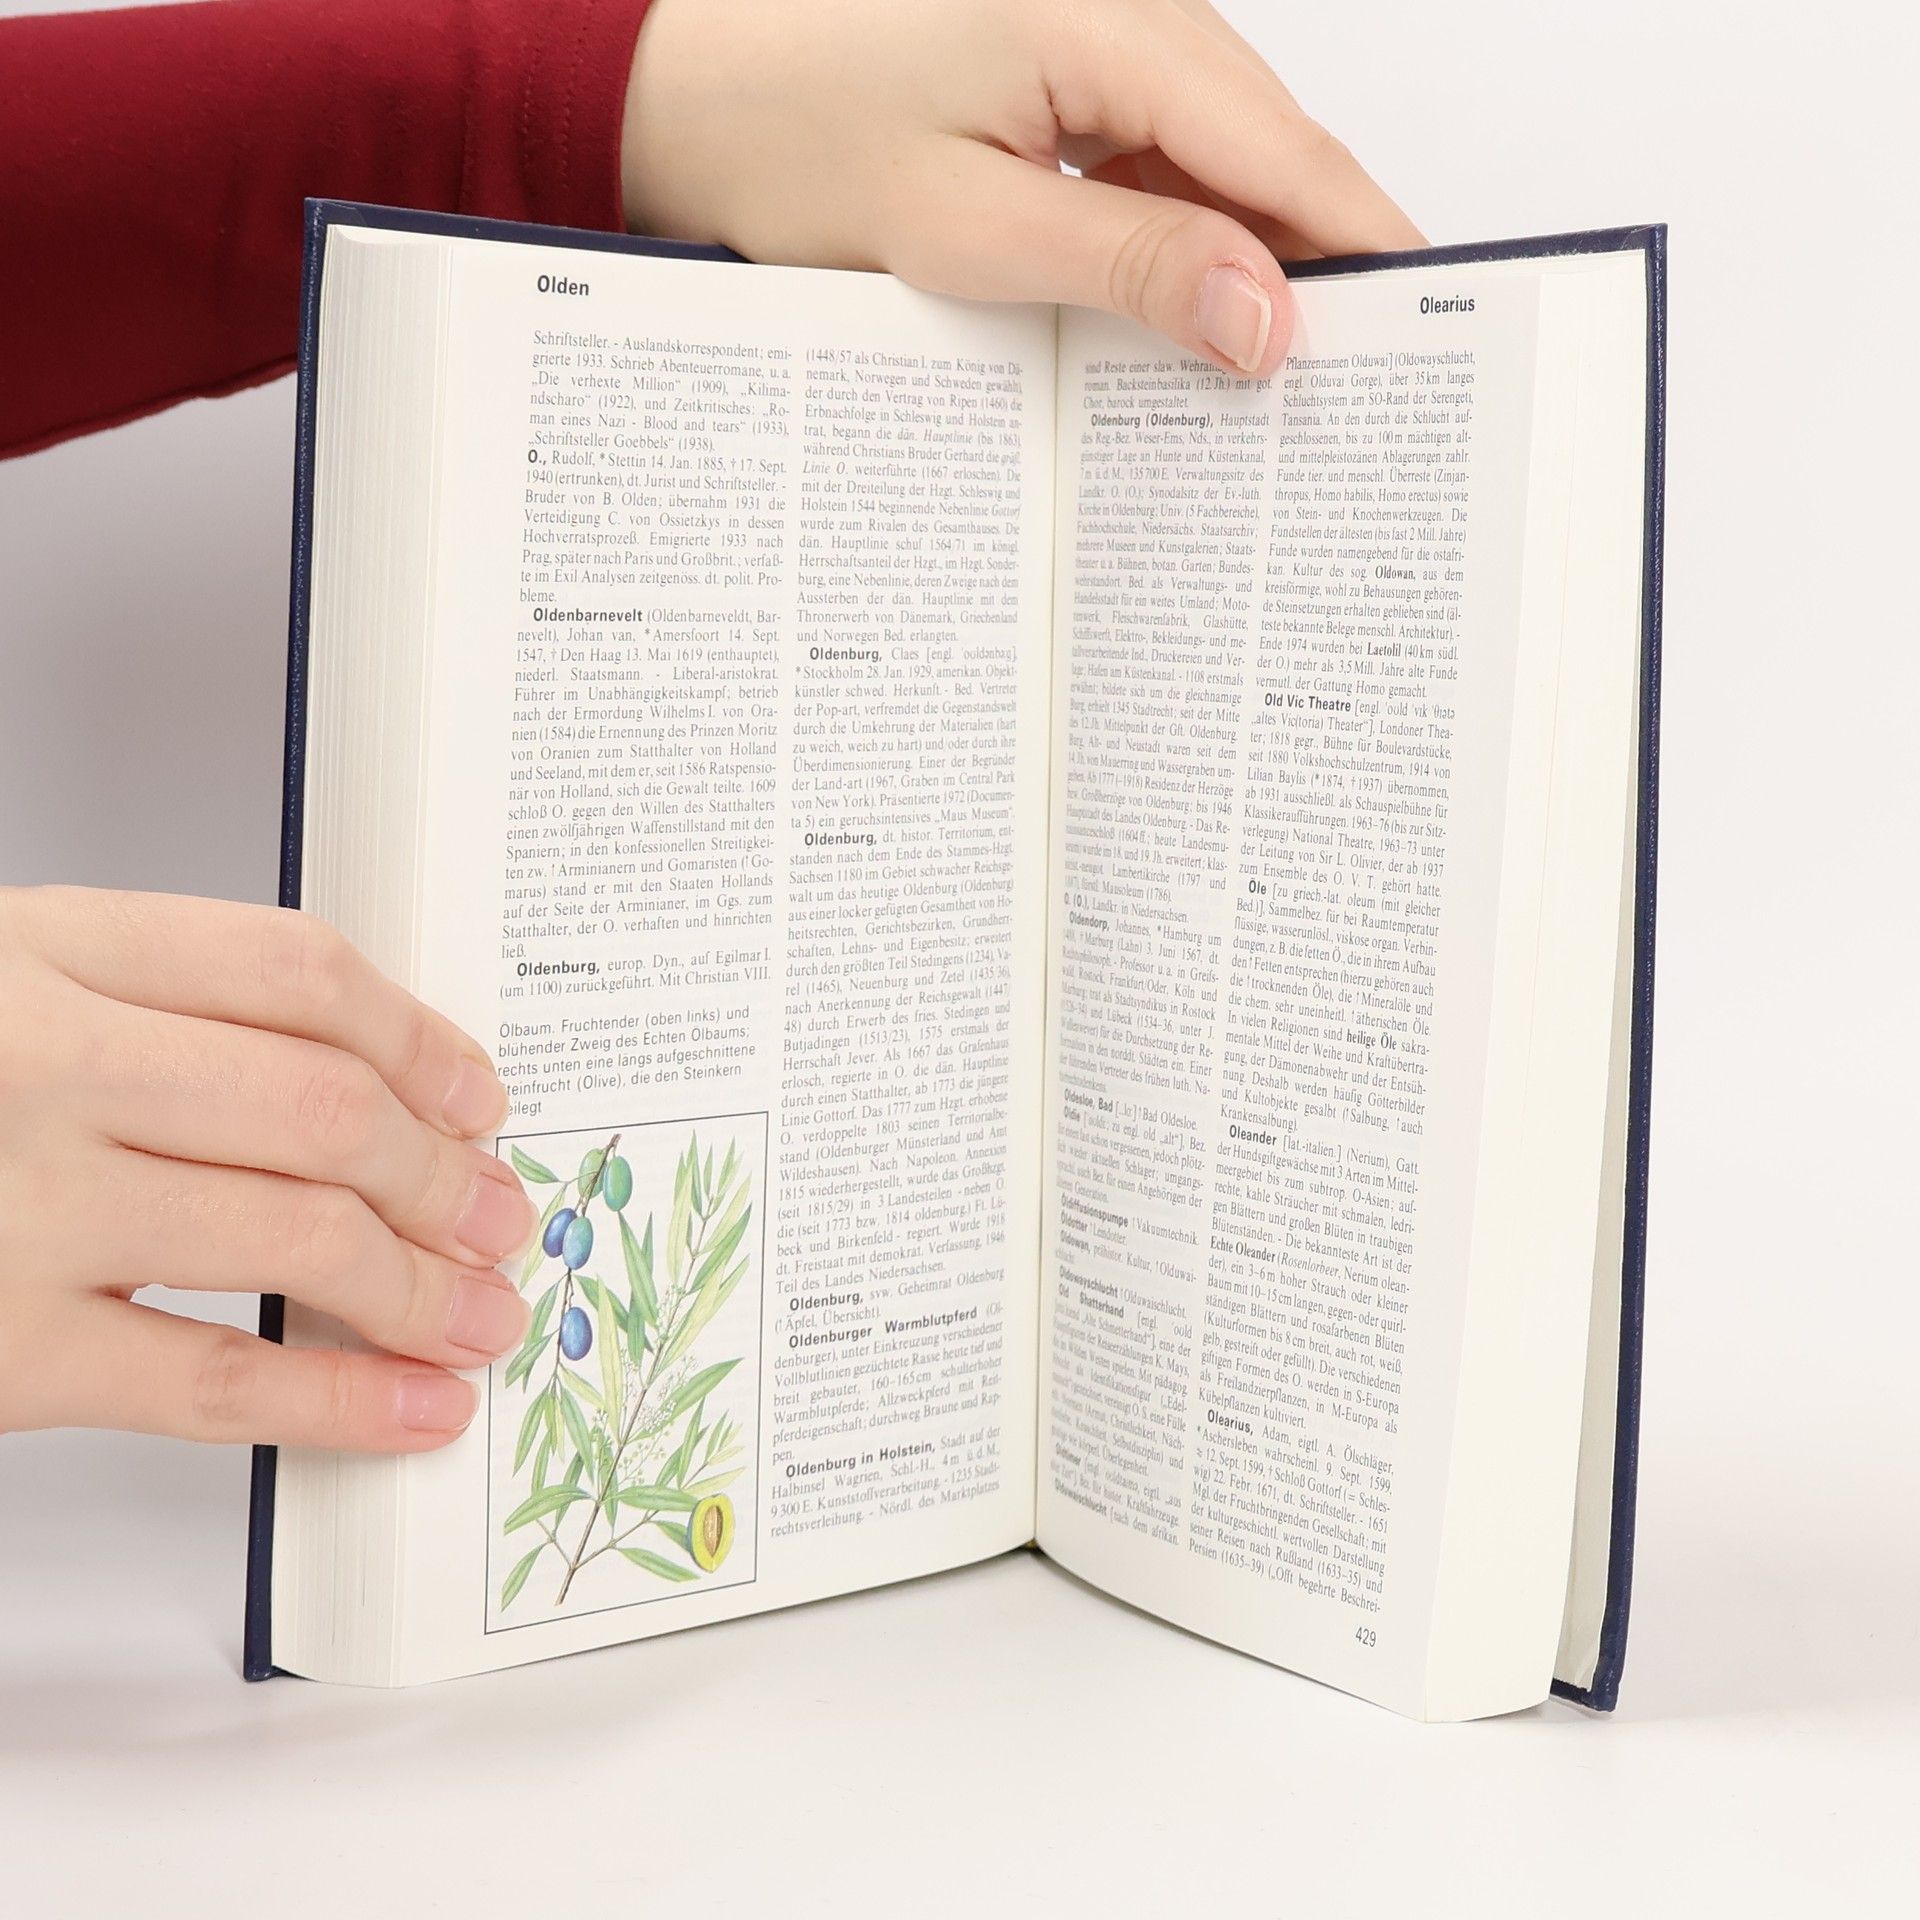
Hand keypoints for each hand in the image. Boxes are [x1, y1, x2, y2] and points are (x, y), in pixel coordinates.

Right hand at [0, 888, 532, 1449]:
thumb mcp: (7, 991)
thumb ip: (156, 1010)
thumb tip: (373, 1087)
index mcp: (43, 946)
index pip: (291, 969)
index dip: (419, 1035)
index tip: (477, 1094)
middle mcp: (39, 1060)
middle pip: (318, 1103)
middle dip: (442, 1173)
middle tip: (502, 1215)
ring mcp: (20, 1205)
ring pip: (293, 1234)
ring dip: (422, 1284)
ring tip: (482, 1311)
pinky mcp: (4, 1350)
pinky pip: (215, 1378)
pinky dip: (341, 1400)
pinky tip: (413, 1407)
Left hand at [620, 0, 1422, 379]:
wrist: (699, 92)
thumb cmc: (800, 137)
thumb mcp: (969, 224)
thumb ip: (1129, 262)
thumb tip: (1266, 317)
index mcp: (1113, 24)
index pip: (1288, 151)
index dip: (1362, 252)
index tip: (1428, 341)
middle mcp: (1133, 16)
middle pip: (1275, 158)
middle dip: (1318, 273)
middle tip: (1359, 396)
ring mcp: (1111, 45)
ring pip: (1229, 169)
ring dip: (1249, 270)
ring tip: (1273, 388)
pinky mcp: (1082, 81)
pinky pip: (1170, 166)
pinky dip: (1188, 247)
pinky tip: (1186, 327)